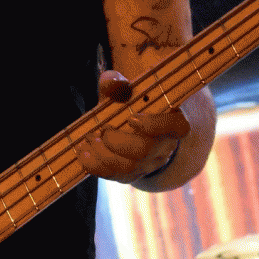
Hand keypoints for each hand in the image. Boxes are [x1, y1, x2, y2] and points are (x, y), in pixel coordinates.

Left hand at [76, 71, 190, 182]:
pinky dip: (96, 166)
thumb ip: (118, 82)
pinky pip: (115, 176)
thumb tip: (114, 84)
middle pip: (145, 150)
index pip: (176, 126)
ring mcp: (149, 163)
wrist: (130, 122)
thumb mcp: (125, 87)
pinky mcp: (132, 174)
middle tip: (101, 130)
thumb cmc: (131, 101)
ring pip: (129, 167)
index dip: (155, 125)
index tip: (132, 118)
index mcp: (173, 121)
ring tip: (89, 140)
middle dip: (117, 141)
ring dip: (104, 154)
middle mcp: (164, 146)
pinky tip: (83, 153)